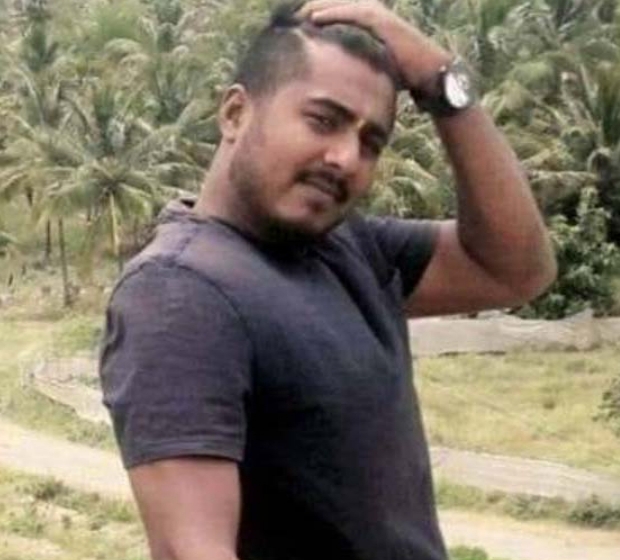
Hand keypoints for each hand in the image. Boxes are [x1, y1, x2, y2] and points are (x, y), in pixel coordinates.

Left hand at [297, 0, 451, 93]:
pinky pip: (352, 13)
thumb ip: (352, 65)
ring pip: (339, 6)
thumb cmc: (400, 75)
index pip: (333, 16)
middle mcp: (370, 14)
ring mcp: (376, 15)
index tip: (291, 26)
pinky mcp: (381, 20)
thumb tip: (333, 79)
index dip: (312, 18)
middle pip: (332, 6)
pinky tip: (315, 18)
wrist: (427, 74)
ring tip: (296, 15)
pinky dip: (333, 14)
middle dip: (309, 9)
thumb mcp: (370, 68)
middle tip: (286, 17)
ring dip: (316, 8)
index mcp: (365, 24)